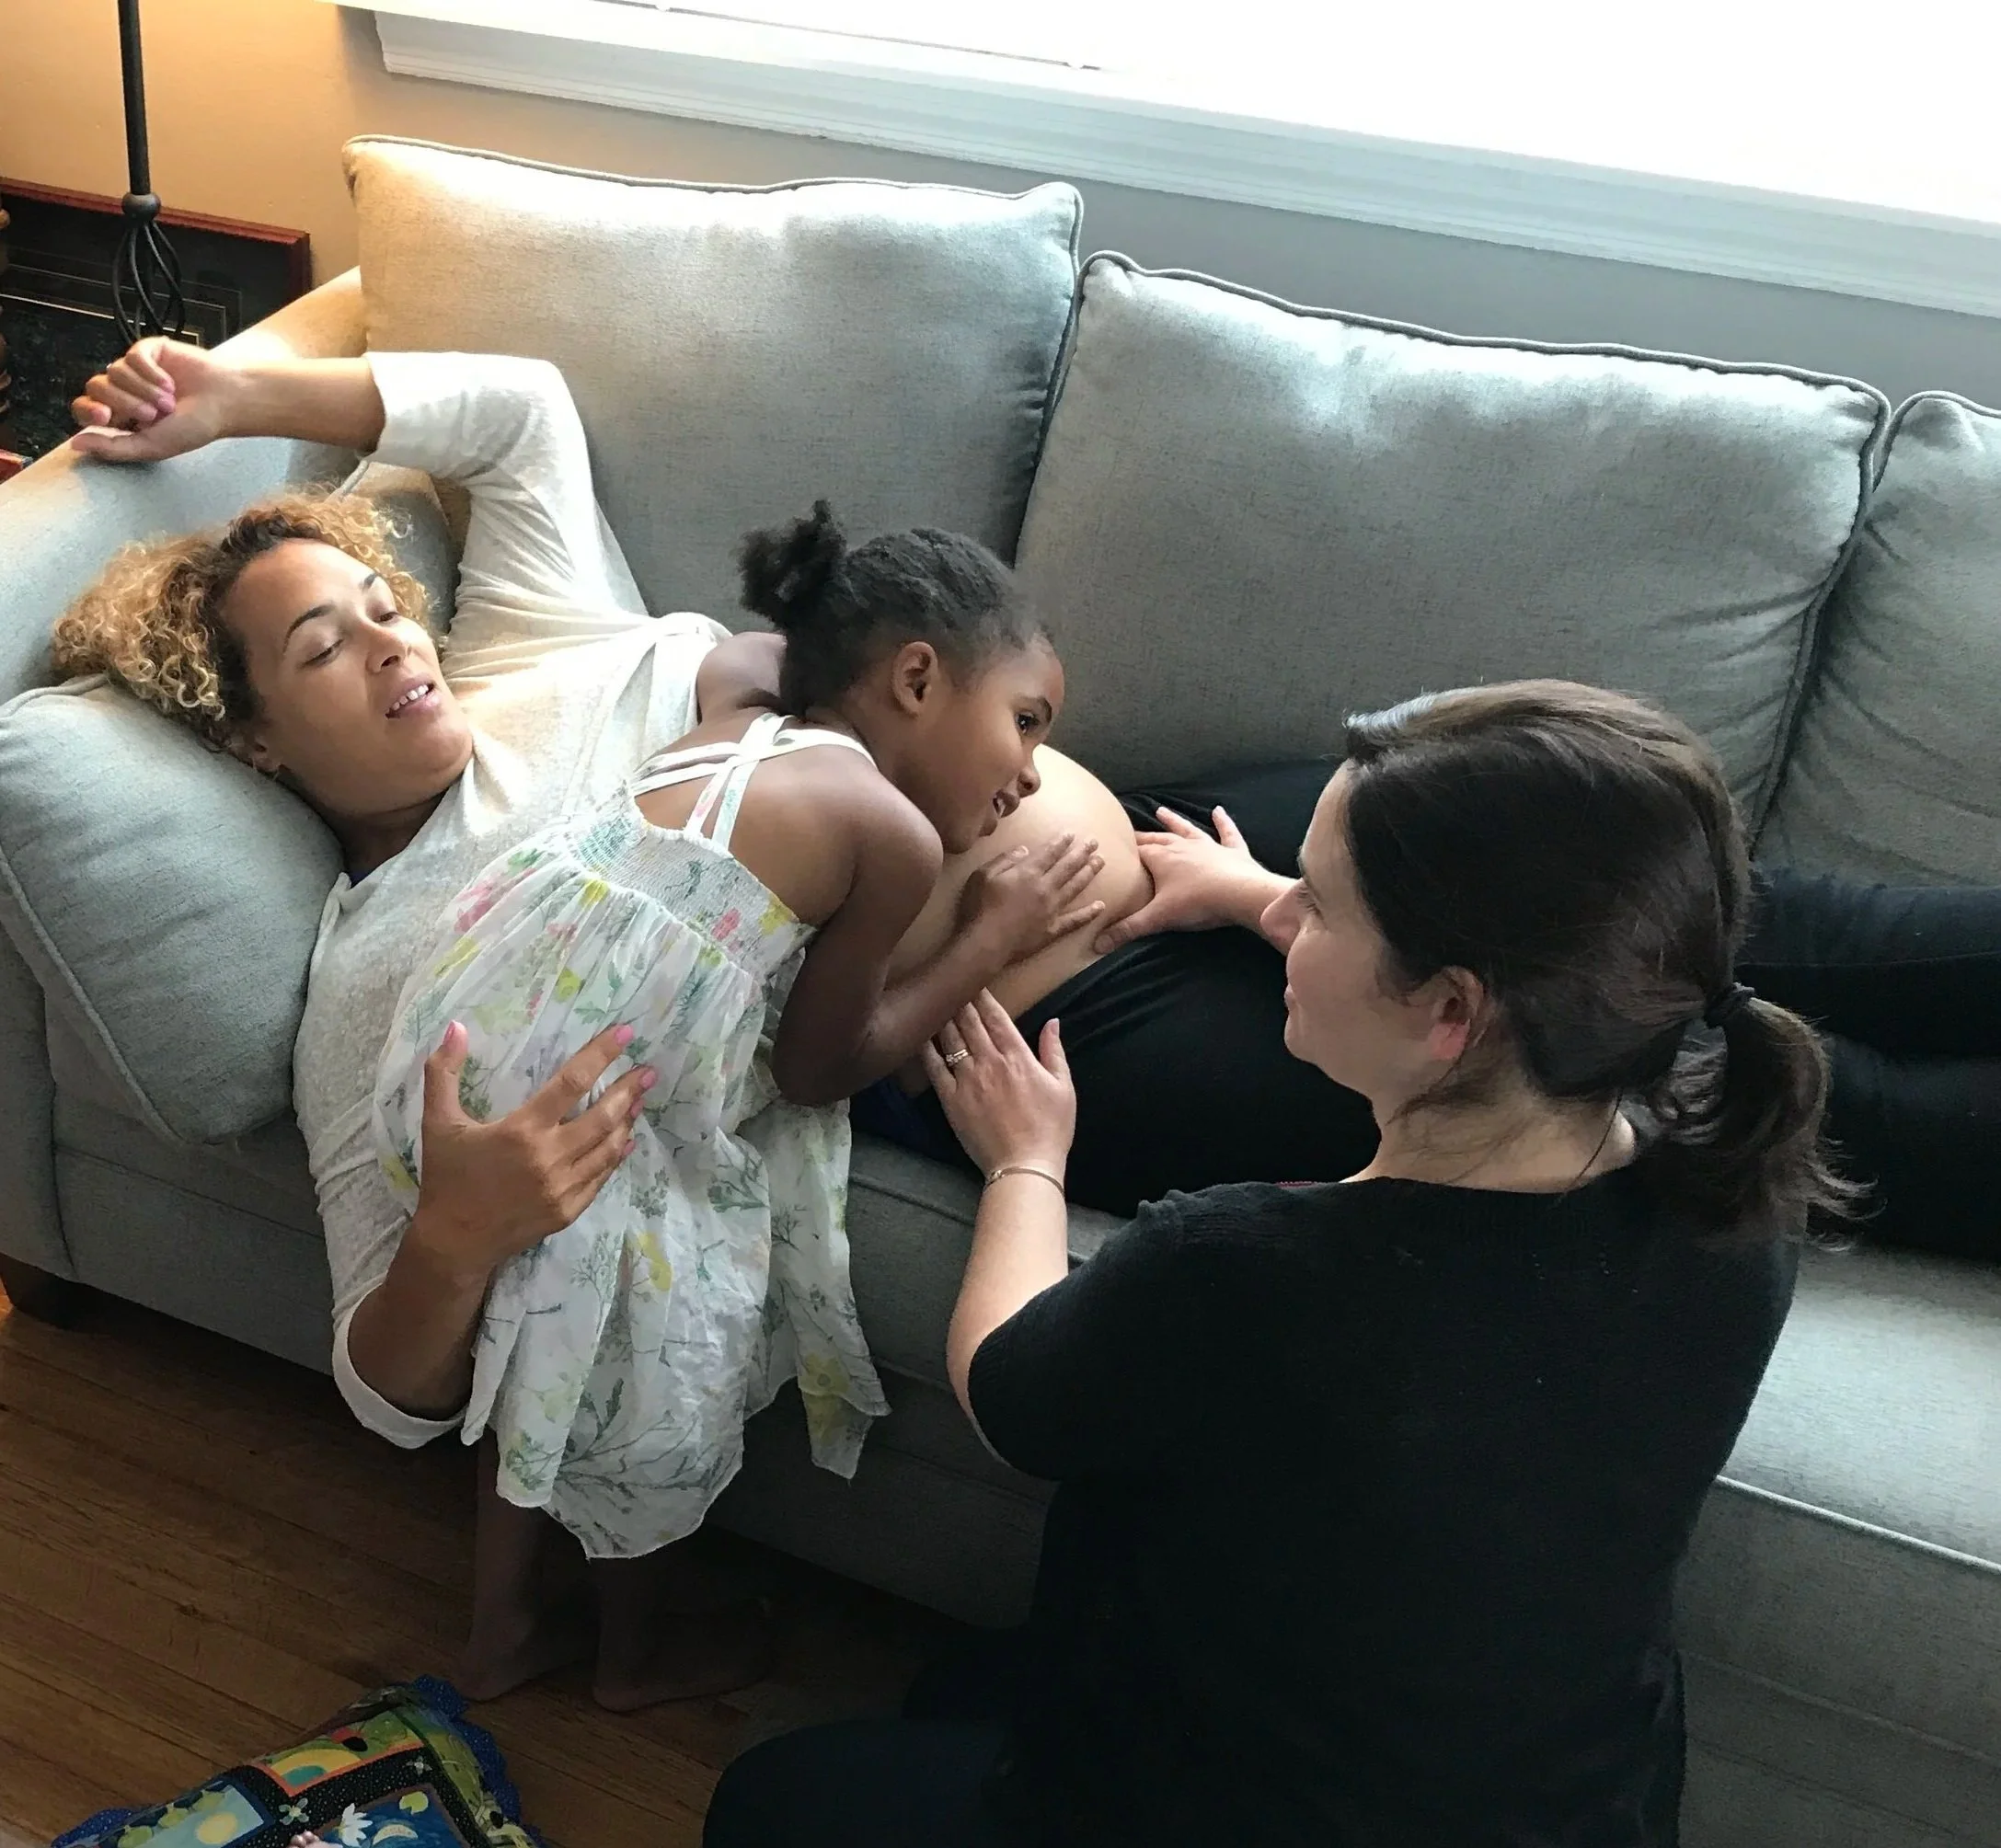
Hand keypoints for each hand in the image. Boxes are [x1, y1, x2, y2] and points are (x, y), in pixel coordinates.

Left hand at [70, 336, 237, 462]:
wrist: (225, 402)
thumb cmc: (196, 427)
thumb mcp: (152, 447)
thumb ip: (113, 449)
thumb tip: (76, 445)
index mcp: (121, 417)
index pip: (84, 408)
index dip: (90, 410)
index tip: (107, 417)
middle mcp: (124, 391)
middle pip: (96, 387)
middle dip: (126, 402)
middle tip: (153, 414)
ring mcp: (135, 370)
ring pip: (114, 371)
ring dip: (144, 389)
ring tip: (169, 401)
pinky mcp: (148, 351)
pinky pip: (133, 356)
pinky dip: (150, 371)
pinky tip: (169, 382)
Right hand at [411, 1021, 655, 1274]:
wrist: (453, 1243)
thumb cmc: (446, 1178)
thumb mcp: (438, 1122)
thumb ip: (444, 1072)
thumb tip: (455, 1025)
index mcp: (521, 1131)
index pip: (571, 1083)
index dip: (600, 1055)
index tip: (624, 1033)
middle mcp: (549, 1158)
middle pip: (603, 1116)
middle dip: (629, 1090)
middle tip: (649, 1071)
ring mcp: (563, 1187)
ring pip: (608, 1148)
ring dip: (628, 1121)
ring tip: (641, 1099)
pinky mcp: (569, 1210)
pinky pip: (602, 1177)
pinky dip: (616, 1155)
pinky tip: (626, 1140)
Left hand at [922, 991, 1074, 1175]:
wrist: (1024, 1165)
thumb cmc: (1050, 1128)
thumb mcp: (1063, 1086)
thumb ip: (1054, 1050)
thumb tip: (1053, 1021)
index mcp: (1017, 1056)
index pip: (995, 1016)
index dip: (983, 996)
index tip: (974, 982)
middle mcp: (989, 1062)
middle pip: (969, 1022)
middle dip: (959, 1000)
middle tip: (949, 984)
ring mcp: (967, 1080)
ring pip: (950, 1039)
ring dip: (942, 1018)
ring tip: (934, 1002)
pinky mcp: (951, 1100)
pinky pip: (934, 1068)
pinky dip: (927, 1049)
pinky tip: (920, 1036)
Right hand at [957, 832, 1104, 965]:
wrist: (985, 943)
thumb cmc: (979, 908)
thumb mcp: (982, 875)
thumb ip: (1004, 860)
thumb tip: (1025, 849)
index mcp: (1027, 873)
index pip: (1049, 853)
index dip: (1062, 842)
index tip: (1073, 833)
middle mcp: (1045, 888)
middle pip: (1068, 867)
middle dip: (1082, 853)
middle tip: (1094, 842)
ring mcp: (1052, 910)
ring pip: (1075, 888)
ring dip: (1089, 873)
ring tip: (1101, 862)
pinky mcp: (1053, 930)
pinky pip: (1075, 920)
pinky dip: (1089, 913)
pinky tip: (1101, 906)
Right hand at [1093, 805, 1276, 952]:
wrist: (1241, 894)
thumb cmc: (1197, 903)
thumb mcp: (1158, 918)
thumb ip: (1127, 930)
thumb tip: (1097, 945)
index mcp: (1162, 858)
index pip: (1137, 851)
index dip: (1123, 850)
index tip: (1111, 846)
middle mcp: (1183, 846)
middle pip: (1158, 838)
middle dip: (1143, 836)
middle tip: (1131, 832)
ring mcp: (1209, 846)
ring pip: (1187, 830)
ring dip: (1174, 821)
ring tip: (1161, 810)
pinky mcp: (1232, 851)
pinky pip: (1227, 833)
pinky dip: (1224, 822)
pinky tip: (1219, 811)